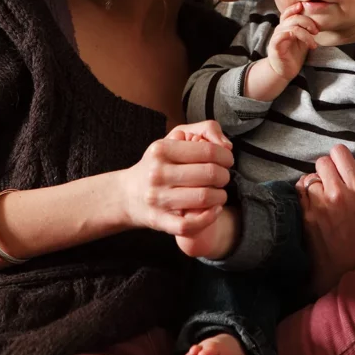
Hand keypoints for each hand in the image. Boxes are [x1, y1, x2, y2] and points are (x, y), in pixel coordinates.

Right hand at [120, 121, 232, 235]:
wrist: (128, 194)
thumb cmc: (157, 164)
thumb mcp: (174, 137)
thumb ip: (204, 129)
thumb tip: (226, 145)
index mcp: (162, 150)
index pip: (208, 151)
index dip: (225, 156)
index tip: (227, 160)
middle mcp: (157, 173)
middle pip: (210, 174)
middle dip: (224, 176)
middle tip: (222, 177)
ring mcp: (158, 198)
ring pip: (205, 198)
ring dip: (221, 196)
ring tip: (218, 193)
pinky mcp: (160, 220)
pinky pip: (191, 224)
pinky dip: (209, 217)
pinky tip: (213, 209)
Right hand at [266, 2, 318, 80]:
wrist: (284, 71)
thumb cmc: (294, 55)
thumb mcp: (303, 39)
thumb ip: (306, 29)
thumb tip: (319, 20)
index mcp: (286, 26)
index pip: (289, 11)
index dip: (297, 8)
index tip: (311, 12)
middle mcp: (280, 29)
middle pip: (293, 17)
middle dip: (308, 22)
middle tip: (316, 32)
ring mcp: (277, 36)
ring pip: (292, 27)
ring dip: (306, 34)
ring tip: (313, 44)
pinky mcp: (275, 46)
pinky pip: (282, 35)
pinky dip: (296, 36)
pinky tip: (307, 46)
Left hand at [297, 145, 354, 295]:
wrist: (345, 269)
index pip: (339, 152)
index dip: (339, 157)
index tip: (340, 166)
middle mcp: (337, 192)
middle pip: (322, 161)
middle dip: (326, 169)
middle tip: (331, 182)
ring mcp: (318, 203)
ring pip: (309, 176)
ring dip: (314, 182)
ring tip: (322, 195)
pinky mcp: (304, 213)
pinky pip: (298, 189)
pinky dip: (303, 192)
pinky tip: (312, 202)